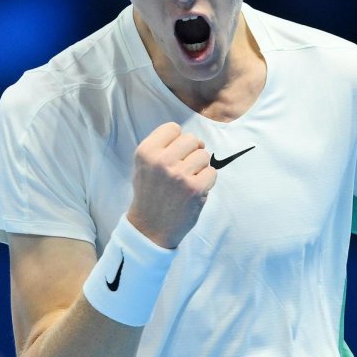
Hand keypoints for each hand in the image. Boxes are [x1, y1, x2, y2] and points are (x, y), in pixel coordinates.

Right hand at [126, 122, 216, 248]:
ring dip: (200, 167)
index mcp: (146, 152)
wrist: (150, 228)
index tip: (175, 154)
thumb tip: (195, 140)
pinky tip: (195, 190)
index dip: (177, 140)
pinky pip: (212, 172)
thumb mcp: (144, 166)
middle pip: (191, 139)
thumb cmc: (150, 194)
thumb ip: (163, 148)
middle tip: (183, 169)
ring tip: (188, 181)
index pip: (172, 128)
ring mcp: (179, 174)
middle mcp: (161, 160)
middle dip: (191, 152)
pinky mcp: (195, 188)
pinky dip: (207, 181)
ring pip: (204, 155)